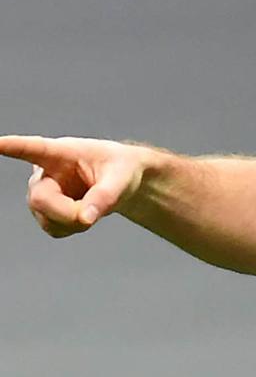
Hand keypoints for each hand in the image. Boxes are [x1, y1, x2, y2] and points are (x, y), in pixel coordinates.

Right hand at [0, 135, 153, 236]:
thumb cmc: (120, 169)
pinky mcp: (45, 212)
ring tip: (92, 208)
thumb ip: (105, 196)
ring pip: (46, 218)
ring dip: (73, 222)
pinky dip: (73, 228)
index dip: (12, 147)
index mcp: (61, 153)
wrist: (121, 182)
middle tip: (90, 217)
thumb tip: (84, 219)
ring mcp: (42, 194)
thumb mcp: (121, 178)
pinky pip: (54, 229)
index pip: (32, 149)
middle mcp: (44, 173)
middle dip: (66, 213)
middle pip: (40, 199)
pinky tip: (84, 215)